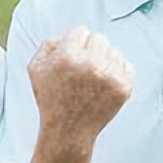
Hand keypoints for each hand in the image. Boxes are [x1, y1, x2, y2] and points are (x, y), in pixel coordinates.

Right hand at [28, 26, 133, 144]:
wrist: (68, 131)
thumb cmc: (51, 99)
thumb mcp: (36, 68)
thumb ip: (48, 44)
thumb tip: (66, 34)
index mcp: (67, 55)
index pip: (80, 31)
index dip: (74, 44)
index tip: (72, 58)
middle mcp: (90, 64)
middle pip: (99, 38)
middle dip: (91, 50)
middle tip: (83, 69)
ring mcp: (109, 76)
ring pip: (114, 51)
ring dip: (105, 60)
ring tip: (93, 78)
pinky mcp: (123, 88)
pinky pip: (127, 65)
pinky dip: (117, 72)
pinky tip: (104, 85)